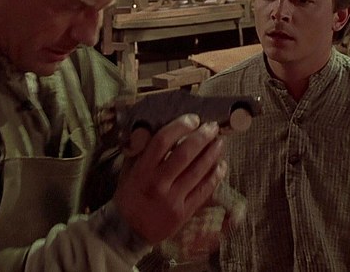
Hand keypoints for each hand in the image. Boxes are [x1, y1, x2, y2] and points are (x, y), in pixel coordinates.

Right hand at [113, 113, 226, 244]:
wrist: (128, 230)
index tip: (193, 119)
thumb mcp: (128, 171)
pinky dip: (214, 177)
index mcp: (142, 171)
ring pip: (197, 172)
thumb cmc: (129, 196)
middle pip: (184, 155)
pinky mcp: (183, 213)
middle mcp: (157, 184)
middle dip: (201, 138)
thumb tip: (153, 127)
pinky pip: (203, 191)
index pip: (161, 142)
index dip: (179, 127)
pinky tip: (221, 166)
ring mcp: (172, 200)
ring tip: (220, 142)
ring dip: (211, 155)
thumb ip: (140, 151)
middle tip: (212, 127)